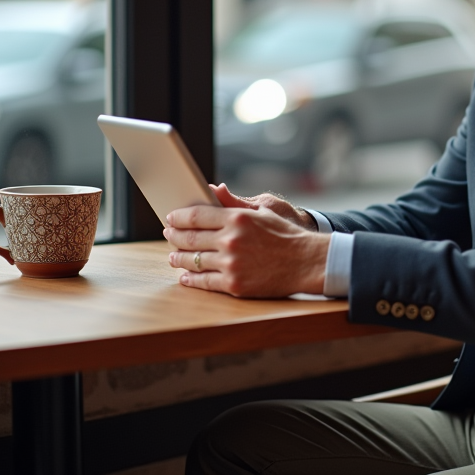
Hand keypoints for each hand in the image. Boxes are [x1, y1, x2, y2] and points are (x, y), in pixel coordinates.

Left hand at [163, 187, 328, 296]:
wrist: (306, 262)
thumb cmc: (286, 235)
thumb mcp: (262, 211)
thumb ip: (234, 202)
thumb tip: (212, 189)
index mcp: (237, 219)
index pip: (196, 216)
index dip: (179, 217)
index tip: (171, 218)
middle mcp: (231, 240)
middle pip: (190, 238)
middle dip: (174, 236)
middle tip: (168, 235)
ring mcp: (231, 264)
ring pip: (193, 261)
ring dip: (179, 259)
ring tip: (173, 257)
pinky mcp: (234, 285)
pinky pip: (205, 282)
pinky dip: (191, 279)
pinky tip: (186, 276)